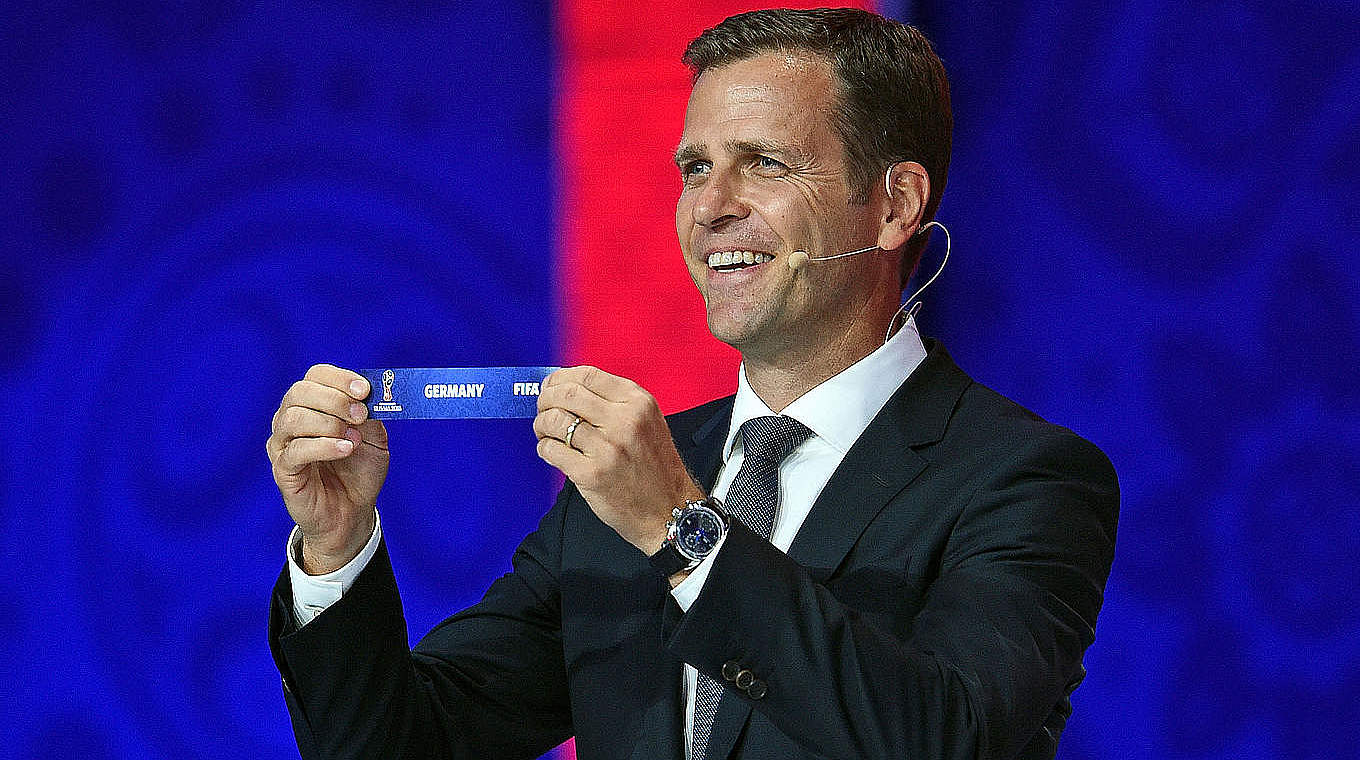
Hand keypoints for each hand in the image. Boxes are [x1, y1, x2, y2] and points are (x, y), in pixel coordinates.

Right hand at [266, 363, 389, 572]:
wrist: (353, 511)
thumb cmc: (359, 470)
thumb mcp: (374, 437)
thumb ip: (371, 415)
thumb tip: (371, 395)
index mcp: (313, 404)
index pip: (316, 375)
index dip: (339, 378)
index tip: (364, 390)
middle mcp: (291, 418)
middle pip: (300, 392)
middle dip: (335, 400)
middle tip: (360, 415)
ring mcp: (283, 444)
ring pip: (293, 418)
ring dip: (329, 424)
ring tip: (353, 439)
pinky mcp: (283, 469)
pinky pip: (295, 450)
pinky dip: (324, 446)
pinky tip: (345, 450)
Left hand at [533, 366, 703, 553]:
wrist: (669, 511)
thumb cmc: (656, 469)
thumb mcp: (648, 422)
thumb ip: (615, 403)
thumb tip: (570, 389)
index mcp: (638, 403)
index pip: (588, 375)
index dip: (562, 378)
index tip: (553, 386)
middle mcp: (624, 421)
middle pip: (567, 394)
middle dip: (546, 399)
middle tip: (543, 409)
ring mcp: (607, 448)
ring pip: (555, 420)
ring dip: (542, 424)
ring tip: (546, 432)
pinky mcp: (591, 474)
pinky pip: (551, 450)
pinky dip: (544, 448)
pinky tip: (552, 451)